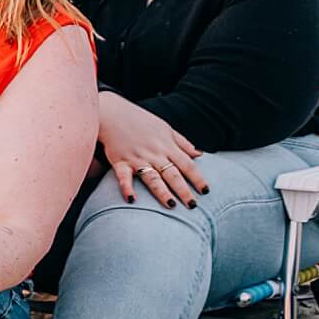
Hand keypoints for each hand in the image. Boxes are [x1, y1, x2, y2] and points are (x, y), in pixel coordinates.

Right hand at [97, 93, 206, 207]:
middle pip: (172, 174)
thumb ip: (182, 143)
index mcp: (167, 146)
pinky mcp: (119, 161)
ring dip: (162, 192)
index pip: (187, 164)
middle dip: (184, 190)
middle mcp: (154, 153)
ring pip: (152, 178)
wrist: (113, 113)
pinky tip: (132, 199)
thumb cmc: (141, 121)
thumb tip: (199, 154)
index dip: (197, 178)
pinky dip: (127, 188)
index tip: (205, 191)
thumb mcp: (166, 128)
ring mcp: (137, 158)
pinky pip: (123, 177)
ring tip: (171, 205)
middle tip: (193, 205)